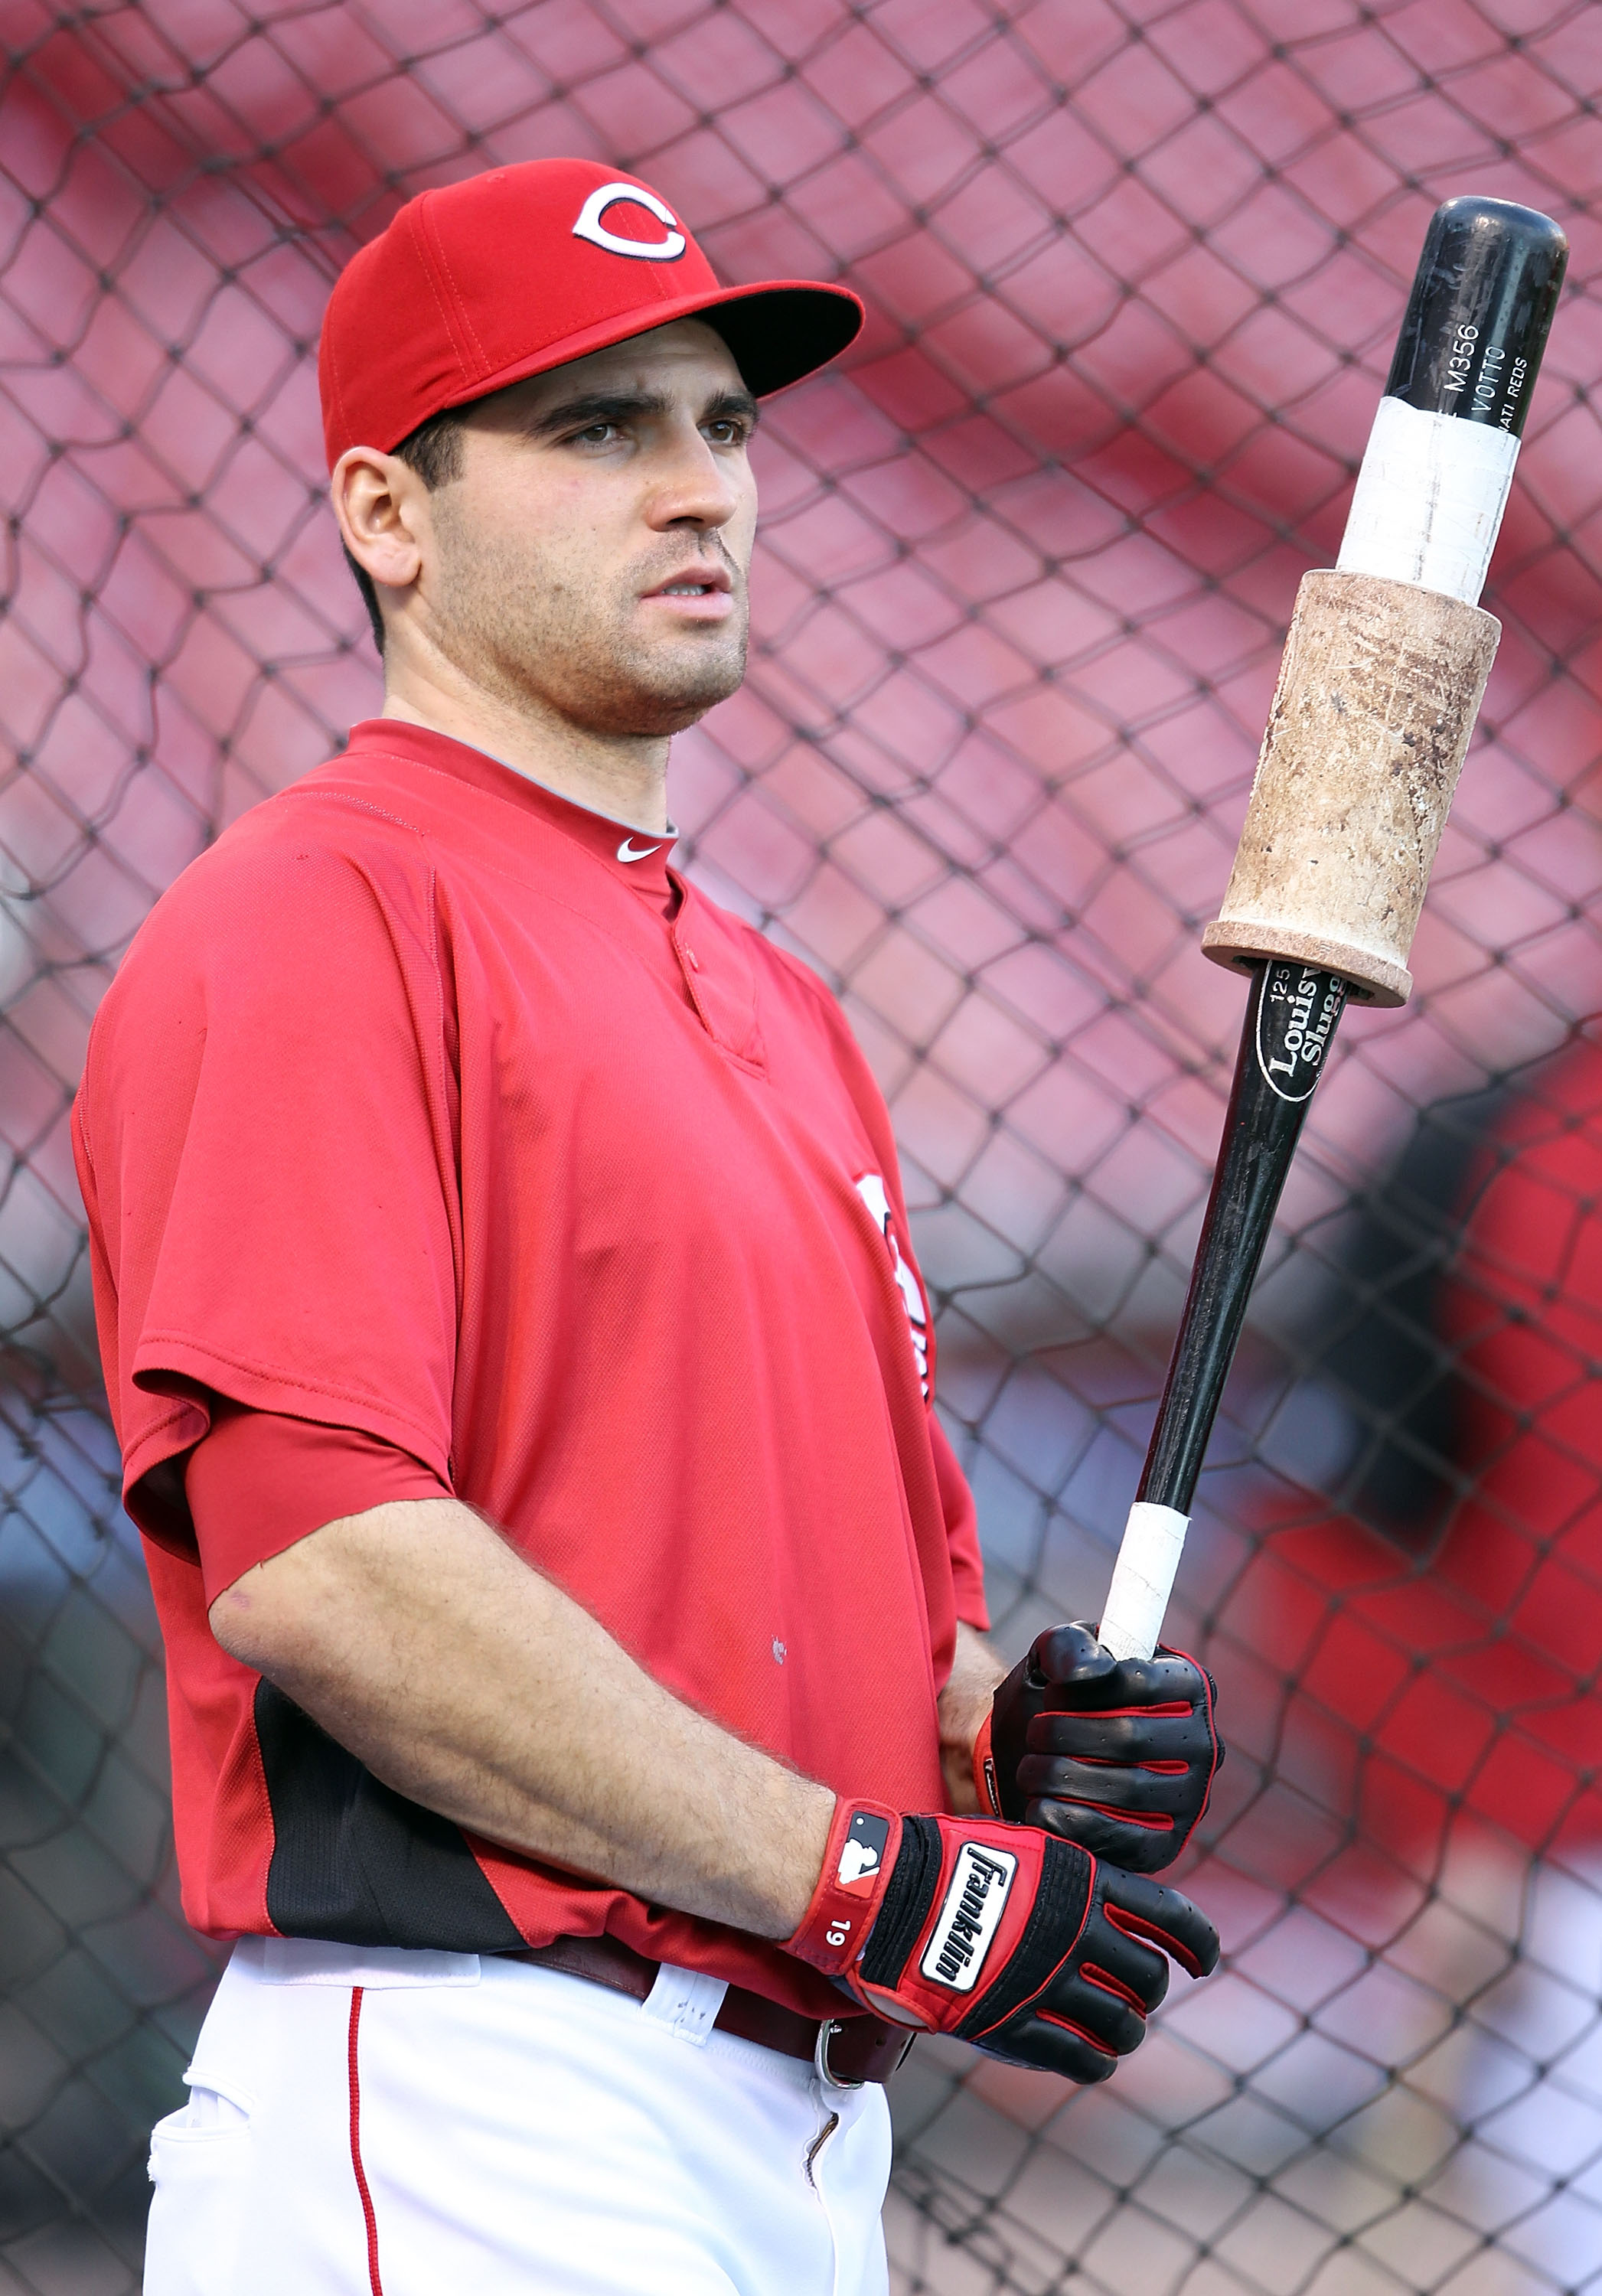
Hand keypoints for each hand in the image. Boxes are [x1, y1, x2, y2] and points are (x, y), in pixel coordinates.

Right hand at [787, 1800, 1217, 2082]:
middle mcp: (1077, 1933)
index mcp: (1083, 1881)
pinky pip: (1083, 2059)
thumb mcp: (1022, 1849)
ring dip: (1125, 2032)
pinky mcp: (1017, 2026)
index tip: (1204, 1962)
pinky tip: (1092, 2059)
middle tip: (1133, 1995)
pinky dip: (1097, 2063)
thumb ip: (1068, 1881)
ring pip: (1124, 2026)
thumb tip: (1104, 1906)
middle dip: (1147, 1991)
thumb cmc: (945, 1859)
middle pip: (1149, 1979)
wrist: (887, 1891)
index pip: (1169, 1917)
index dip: (1198, 1944)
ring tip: (1114, 2032)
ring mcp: (1049, 1983)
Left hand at [975, 1624, 1222, 1872]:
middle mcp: (1204, 1742)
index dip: (1083, 1689)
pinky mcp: (1166, 1846)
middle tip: (1034, 1733)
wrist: (1036, 1760)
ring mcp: (1191, 1798)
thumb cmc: (1055, 1700)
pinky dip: (1072, 1822)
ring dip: (1061, 1776)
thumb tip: (1093, 1671)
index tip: (1052, 1693)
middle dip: (1064, 1733)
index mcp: (1188, 1685)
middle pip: (1131, 1737)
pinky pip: (1124, 1840)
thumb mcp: (1053, 1657)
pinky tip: (1040, 1806)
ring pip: (1127, 1788)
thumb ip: (1069, 1647)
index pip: (1140, 1681)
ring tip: (1031, 1768)